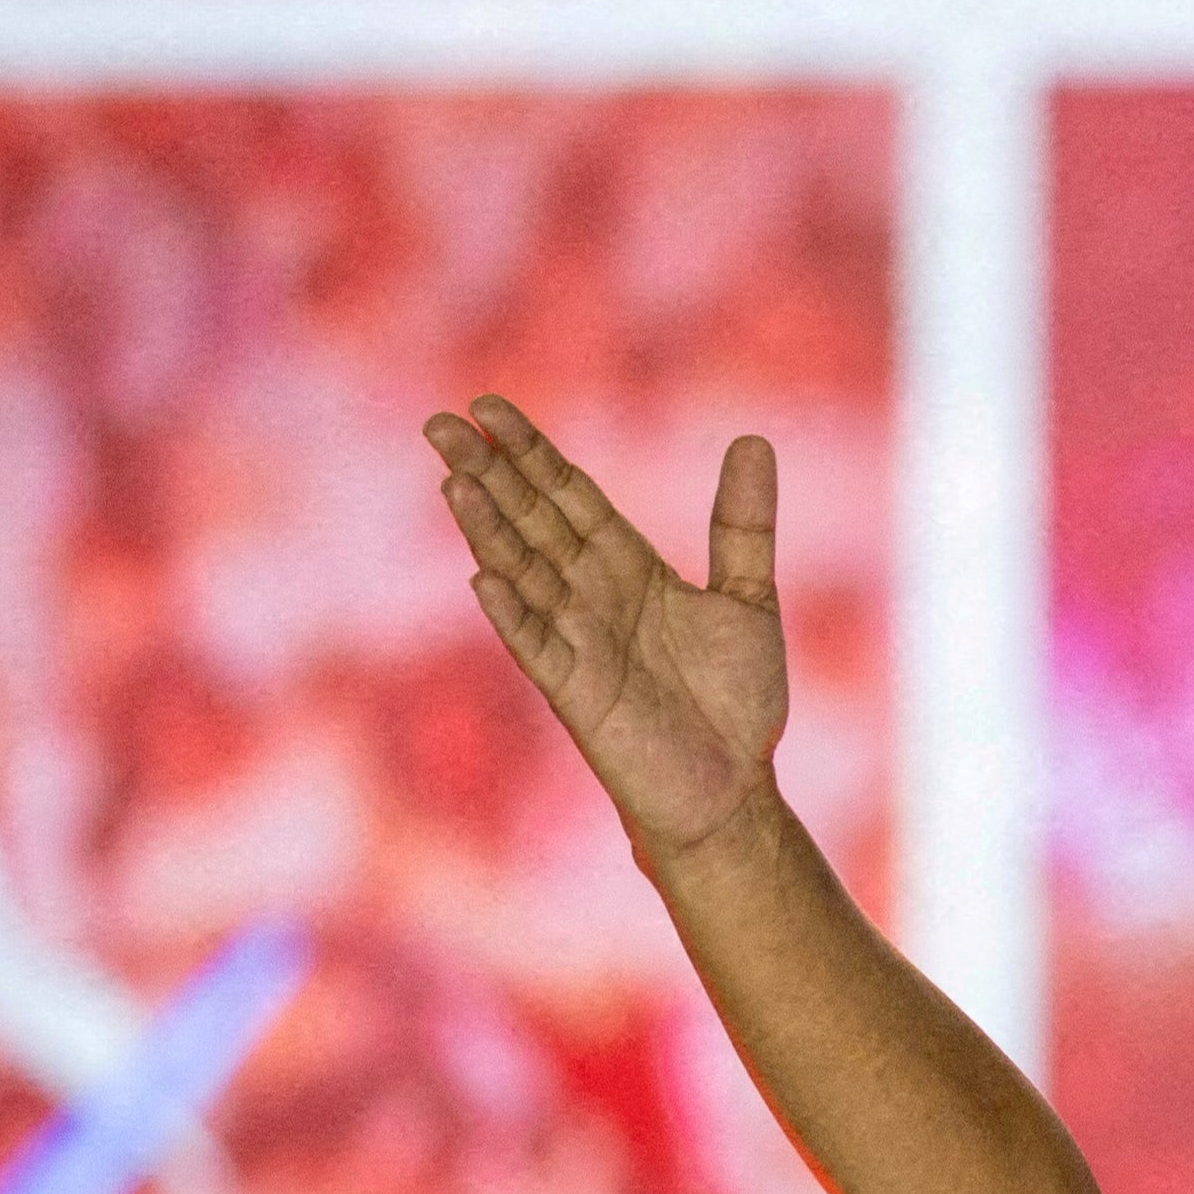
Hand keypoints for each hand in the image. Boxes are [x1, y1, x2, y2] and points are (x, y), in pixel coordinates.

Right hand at [426, 395, 787, 864]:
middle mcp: (592, 597)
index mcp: (628, 568)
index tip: (489, 405)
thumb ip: (743, 522)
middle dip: (490, 474)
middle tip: (440, 423)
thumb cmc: (735, 699)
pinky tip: (485, 578)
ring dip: (488, 530)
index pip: (568, 497)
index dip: (531, 453)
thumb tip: (752, 438)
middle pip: (532, 522)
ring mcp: (579, 643)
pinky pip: (538, 647)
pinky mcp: (578, 693)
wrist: (733, 787)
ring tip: (455, 480)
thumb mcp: (748, 595)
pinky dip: (513, 613)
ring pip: (523, 573)